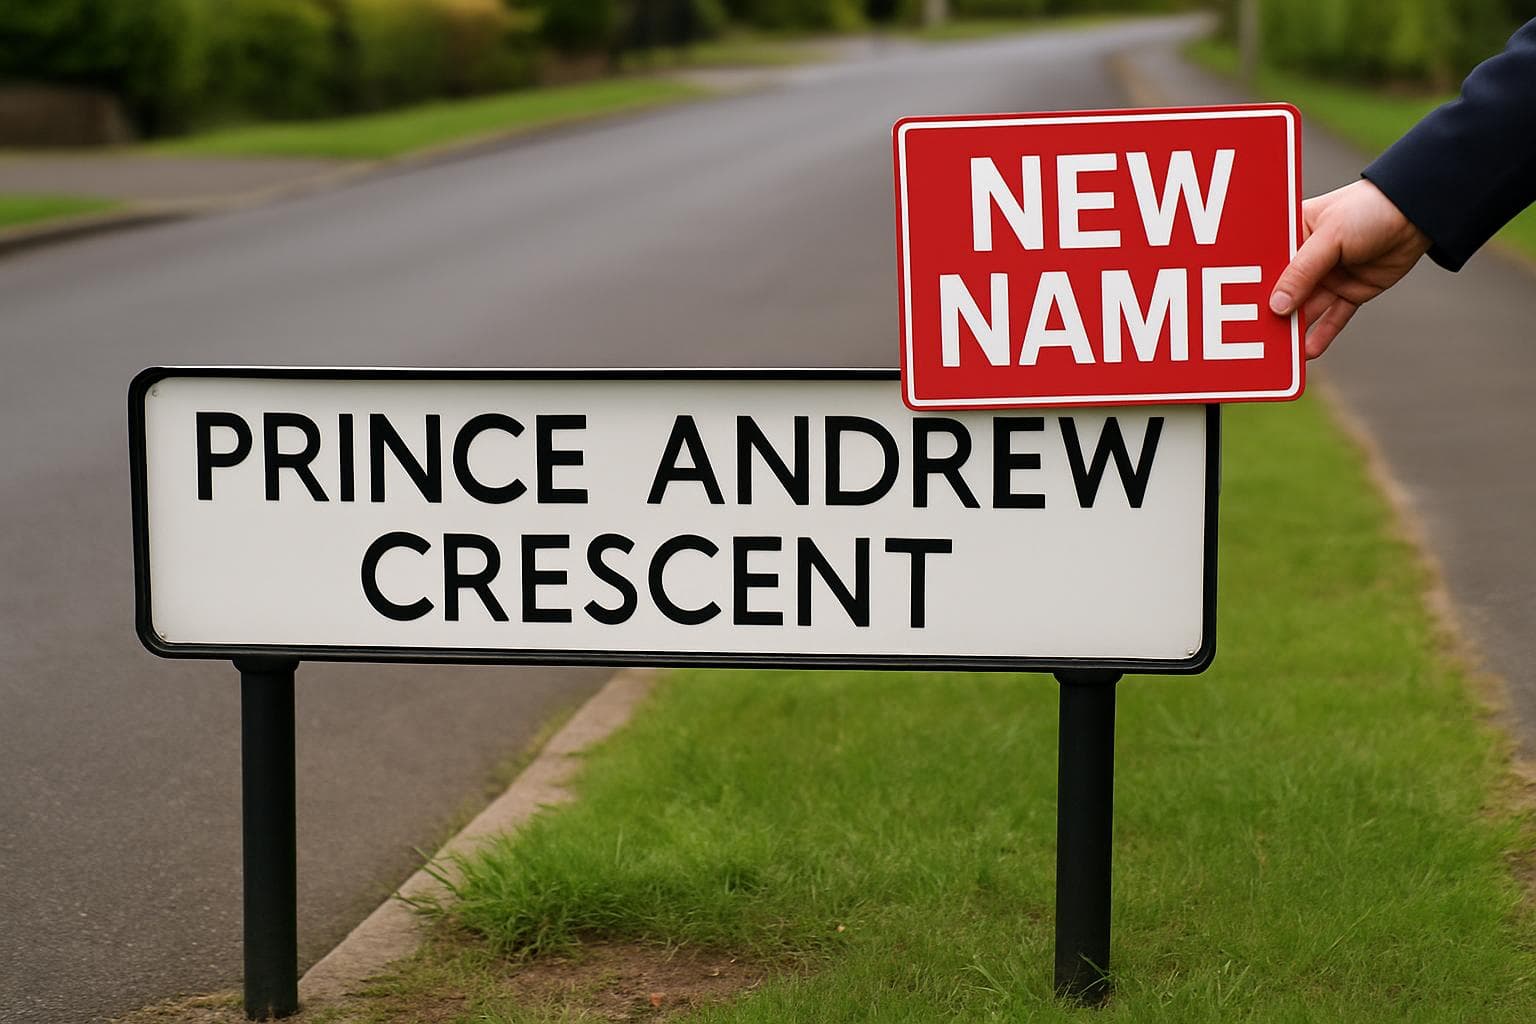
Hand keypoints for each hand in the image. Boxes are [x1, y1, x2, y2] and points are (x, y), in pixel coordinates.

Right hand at [1268, 179, 1431, 357]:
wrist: (1419, 211)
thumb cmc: (1367, 209)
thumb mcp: (1330, 236)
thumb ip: (1302, 272)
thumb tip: (1276, 307)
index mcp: (1293, 234)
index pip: (1266, 264)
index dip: (1251, 285)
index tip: (1234, 307)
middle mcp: (1307, 258)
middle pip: (1284, 291)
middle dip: (1272, 312)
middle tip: (1254, 337)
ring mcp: (1329, 277)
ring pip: (1307, 309)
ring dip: (1294, 329)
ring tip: (1278, 351)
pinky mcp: (1351, 292)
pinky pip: (1333, 318)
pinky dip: (1322, 335)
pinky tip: (1308, 352)